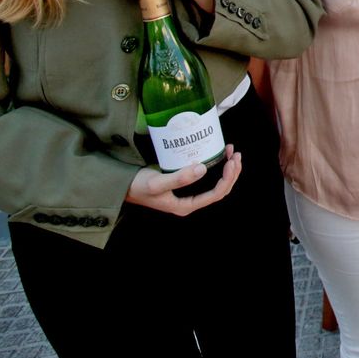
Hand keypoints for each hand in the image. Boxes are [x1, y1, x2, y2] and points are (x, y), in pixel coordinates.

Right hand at [125, 147, 240, 214]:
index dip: (228, 179)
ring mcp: (188, 193)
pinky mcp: (185, 183)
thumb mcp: (157, 183)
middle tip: (235, 153)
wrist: (123, 185)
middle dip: (232, 172)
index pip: (215, 194)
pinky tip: (219, 153)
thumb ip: (179, 178)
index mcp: (186, 205)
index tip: (231, 162)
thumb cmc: (138, 186)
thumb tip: (203, 169)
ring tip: (231, 152)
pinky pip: (207, 177)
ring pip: (216, 183)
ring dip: (227, 168)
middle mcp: (190, 201)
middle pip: (220, 189)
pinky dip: (217, 166)